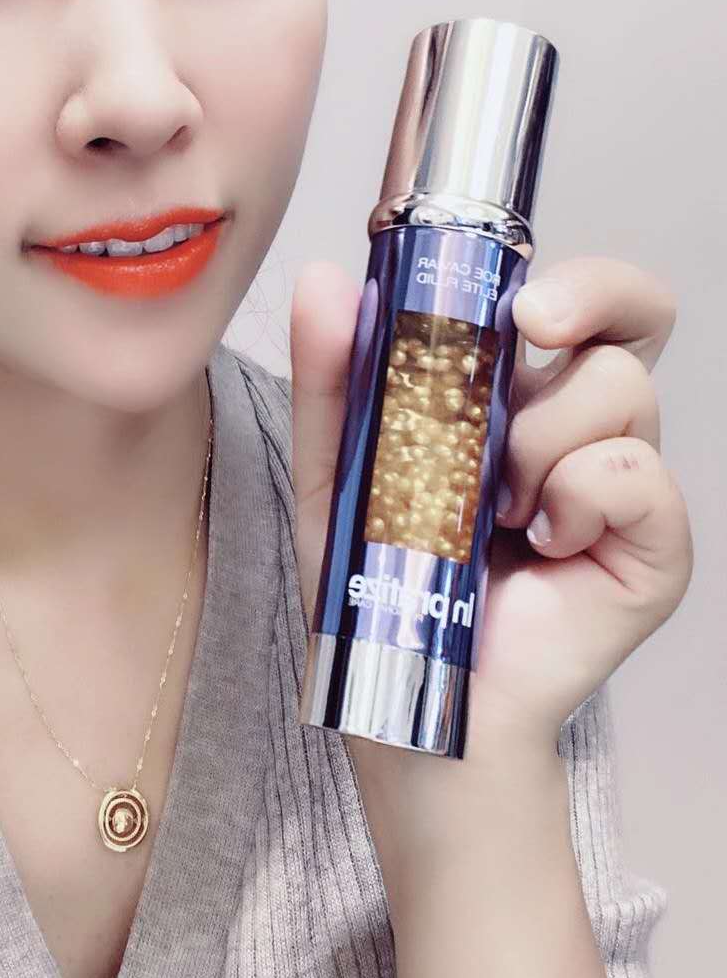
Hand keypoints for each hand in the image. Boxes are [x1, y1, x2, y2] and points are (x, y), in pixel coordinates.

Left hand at [289, 255, 693, 785]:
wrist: (416, 699)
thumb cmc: (381, 591)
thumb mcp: (335, 474)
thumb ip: (333, 378)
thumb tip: (324, 278)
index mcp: (515, 400)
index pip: (584, 305)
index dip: (579, 280)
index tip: (521, 302)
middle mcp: (579, 431)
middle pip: (627, 322)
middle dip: (587, 301)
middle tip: (531, 329)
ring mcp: (622, 487)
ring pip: (620, 391)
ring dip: (537, 439)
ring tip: (491, 508)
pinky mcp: (652, 546)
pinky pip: (637, 476)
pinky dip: (577, 498)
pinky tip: (538, 543)